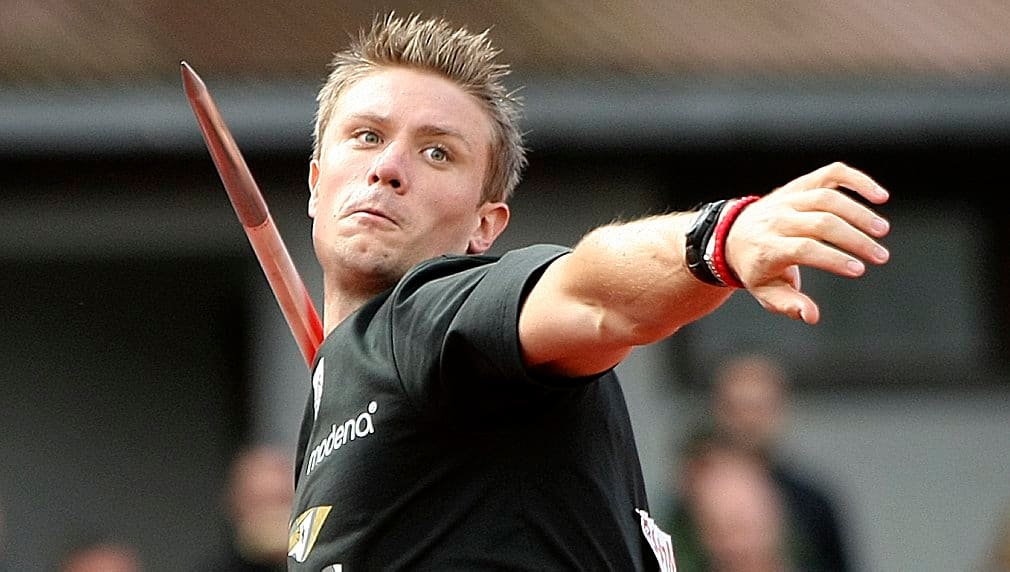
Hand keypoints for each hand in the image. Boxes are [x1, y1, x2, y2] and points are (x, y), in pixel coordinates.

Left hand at [724, 162, 890, 323]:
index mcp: (768, 247)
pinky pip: (830, 175)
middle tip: (880, 256)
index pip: (803, 248)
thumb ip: (789, 305)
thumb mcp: (766, 292)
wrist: (733, 236)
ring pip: (828, 198)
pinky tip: (880, 196)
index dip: (833, 258)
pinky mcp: (801, 185)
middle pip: (820, 222)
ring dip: (859, 213)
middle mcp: (777, 218)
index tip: (858, 270)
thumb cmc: (757, 268)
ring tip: (881, 232)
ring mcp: (789, 198)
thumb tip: (812, 316)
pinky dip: (857, 181)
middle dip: (854, 239)